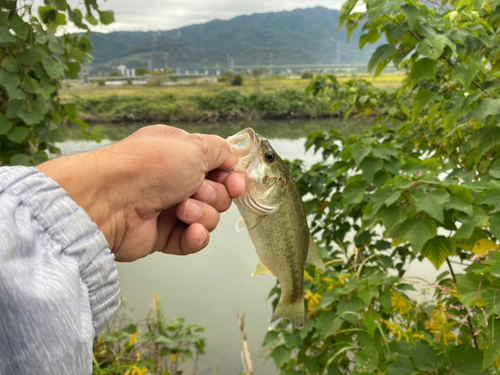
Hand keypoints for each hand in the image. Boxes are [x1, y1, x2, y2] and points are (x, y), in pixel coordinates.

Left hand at [35, 125, 244, 261]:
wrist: (113, 200)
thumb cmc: (151, 166)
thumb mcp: (193, 146)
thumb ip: (220, 150)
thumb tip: (232, 159)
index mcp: (180, 155)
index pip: (218, 168)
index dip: (231, 178)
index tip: (235, 183)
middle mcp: (175, 181)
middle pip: (218, 194)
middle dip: (213, 195)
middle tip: (195, 190)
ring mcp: (169, 209)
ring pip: (209, 218)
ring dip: (201, 214)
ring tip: (181, 210)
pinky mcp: (164, 236)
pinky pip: (193, 240)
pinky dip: (195, 236)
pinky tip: (190, 230)